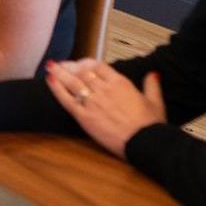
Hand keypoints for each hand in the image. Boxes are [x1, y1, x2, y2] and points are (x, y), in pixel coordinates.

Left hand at [44, 59, 164, 158]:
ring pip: (72, 82)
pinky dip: (57, 89)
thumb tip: (152, 74)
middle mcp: (104, 89)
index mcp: (120, 83)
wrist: (144, 142)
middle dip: (70, 66)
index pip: (98, 66)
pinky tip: (49, 80)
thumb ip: (152, 85)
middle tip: (61, 64)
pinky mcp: (85, 117)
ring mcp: (93, 102)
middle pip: (82, 72)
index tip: (81, 64)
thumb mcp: (155, 102)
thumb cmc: (150, 125)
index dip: (87, 63)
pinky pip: (67, 100)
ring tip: (50, 65)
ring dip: (59, 72)